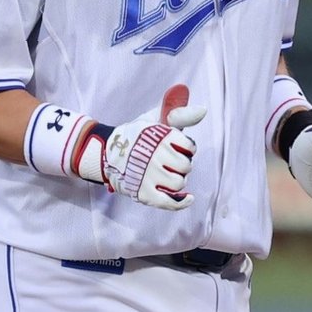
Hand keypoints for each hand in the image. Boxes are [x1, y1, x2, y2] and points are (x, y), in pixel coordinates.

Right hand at [104, 85, 206, 209]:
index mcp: (158, 136)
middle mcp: (153, 155)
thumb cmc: (139, 136)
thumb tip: (203, 110)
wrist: (107, 153)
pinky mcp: (143, 193)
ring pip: (179, 183)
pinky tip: (189, 198)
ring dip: (178, 180)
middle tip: (170, 163)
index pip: (189, 146)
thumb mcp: (157, 119)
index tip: (177, 147)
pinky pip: (170, 202)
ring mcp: (147, 176)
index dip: (186, 148)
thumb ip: (181, 114)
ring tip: (168, 175)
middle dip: (182, 165)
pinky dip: (182, 201)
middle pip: (186, 166)